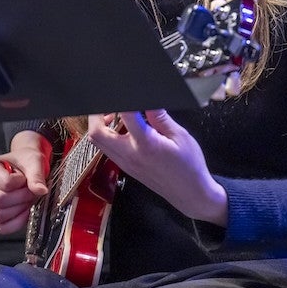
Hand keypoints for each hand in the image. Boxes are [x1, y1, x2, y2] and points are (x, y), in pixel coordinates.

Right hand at [0, 129, 51, 234]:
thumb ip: (36, 175)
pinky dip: (17, 222)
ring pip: (0, 215)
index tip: (24, 177)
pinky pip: (3, 228)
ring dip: (20, 209)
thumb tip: (40, 190)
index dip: (20, 182)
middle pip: (0, 200)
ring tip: (26, 198)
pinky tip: (24, 210)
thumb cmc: (25, 162)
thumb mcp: (33, 161)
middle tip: (29, 190)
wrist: (26, 168)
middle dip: (21, 197)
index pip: (5, 183)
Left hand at [86, 109, 227, 225]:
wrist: (190, 194)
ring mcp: (126, 163)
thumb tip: (147, 100)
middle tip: (108, 104)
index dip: (121, 101)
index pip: (125, 115)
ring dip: (100, 126)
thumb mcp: (180, 136)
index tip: (123, 92)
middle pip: (96, 133)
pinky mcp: (126, 168)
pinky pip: (107, 150)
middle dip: (97, 115)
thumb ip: (160, 117)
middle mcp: (130, 155)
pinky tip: (122, 129)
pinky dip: (108, 136)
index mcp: (146, 144)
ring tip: (114, 114)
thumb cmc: (189, 167)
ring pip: (98, 143)